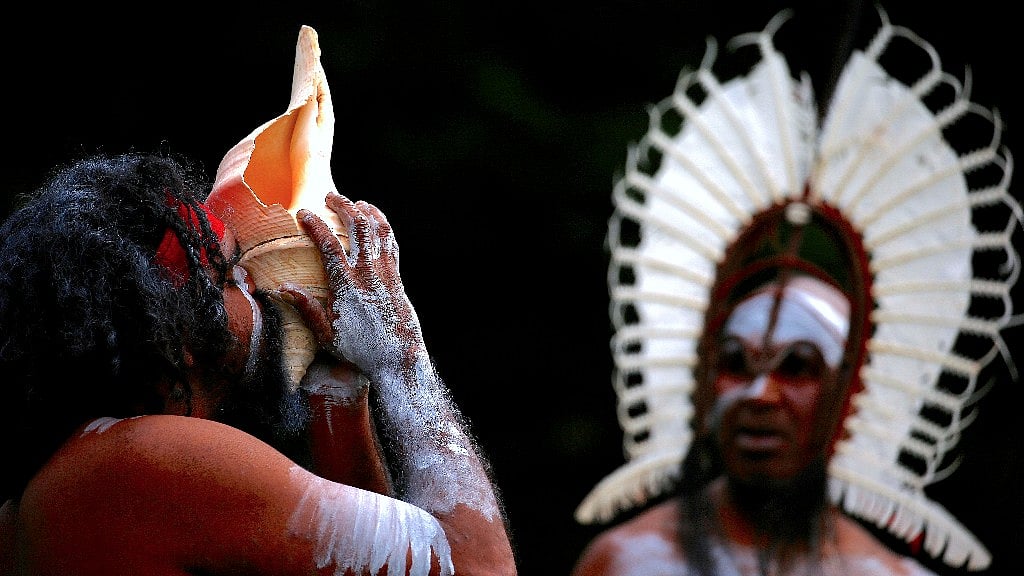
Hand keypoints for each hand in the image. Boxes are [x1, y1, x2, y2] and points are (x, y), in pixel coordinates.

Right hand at [276, 192, 423, 375]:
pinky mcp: (396, 276)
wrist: (398, 357)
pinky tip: (374, 220)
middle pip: (358, 226)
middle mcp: (368, 273)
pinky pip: (390, 242)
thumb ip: (306, 308)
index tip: (304, 213)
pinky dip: (382, 225)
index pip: (330, 245)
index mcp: (347, 285)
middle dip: (343, 205)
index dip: (316, 224)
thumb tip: (283, 288)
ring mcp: (385, 272)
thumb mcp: (327, 334)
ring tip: (353, 202)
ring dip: (365, 211)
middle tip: (329, 197)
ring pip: (378, 229)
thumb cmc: (359, 349)